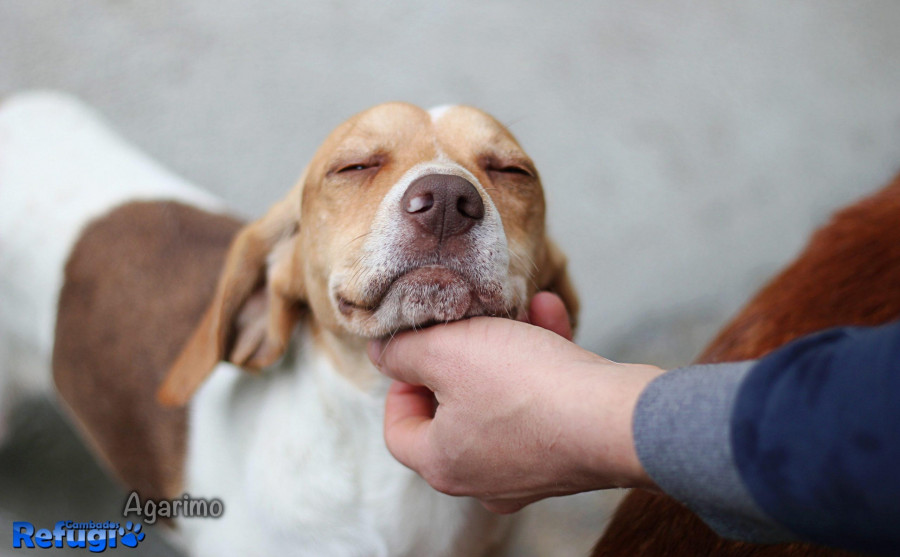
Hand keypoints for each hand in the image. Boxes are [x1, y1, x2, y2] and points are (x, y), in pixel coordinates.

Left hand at [367, 292, 662, 513]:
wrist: (619, 419)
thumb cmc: (526, 388)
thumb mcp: (449, 351)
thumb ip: (404, 351)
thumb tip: (384, 353)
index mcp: (443, 462)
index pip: (399, 430)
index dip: (402, 383)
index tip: (420, 349)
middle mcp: (482, 477)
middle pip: (453, 410)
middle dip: (464, 353)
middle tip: (470, 321)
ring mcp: (528, 469)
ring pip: (501, 399)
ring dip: (507, 347)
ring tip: (519, 307)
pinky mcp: (568, 453)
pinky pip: (541, 404)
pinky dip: (541, 361)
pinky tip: (550, 316)